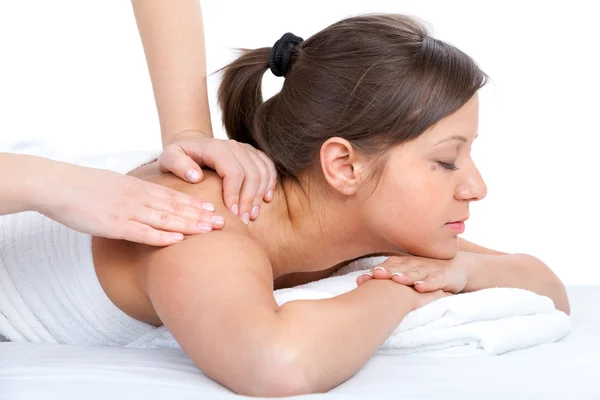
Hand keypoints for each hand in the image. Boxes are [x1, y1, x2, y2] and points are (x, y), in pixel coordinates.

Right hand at [38, 162, 224, 245]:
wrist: (57, 185)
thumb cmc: (84, 187)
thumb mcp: (115, 185)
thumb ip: (133, 194)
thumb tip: (147, 203)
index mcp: (138, 188)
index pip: (173, 196)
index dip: (195, 203)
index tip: (214, 209)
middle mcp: (138, 197)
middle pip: (176, 207)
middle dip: (200, 215)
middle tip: (222, 223)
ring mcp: (127, 211)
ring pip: (165, 218)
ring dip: (190, 225)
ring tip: (210, 231)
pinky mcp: (114, 225)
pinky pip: (142, 232)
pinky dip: (162, 236)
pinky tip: (178, 240)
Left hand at [159, 131, 277, 222]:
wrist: (191, 145)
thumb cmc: (178, 156)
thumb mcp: (168, 158)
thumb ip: (177, 165)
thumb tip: (196, 177)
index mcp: (214, 147)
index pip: (233, 172)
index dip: (235, 194)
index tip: (232, 214)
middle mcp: (233, 145)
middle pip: (251, 173)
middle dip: (249, 200)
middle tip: (244, 221)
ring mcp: (245, 148)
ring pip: (262, 171)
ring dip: (260, 195)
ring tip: (252, 215)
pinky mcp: (252, 153)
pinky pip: (268, 167)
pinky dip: (270, 182)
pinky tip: (266, 199)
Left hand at [355, 252, 474, 293]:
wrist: (460, 266)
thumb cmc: (429, 271)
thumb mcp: (410, 272)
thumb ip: (392, 274)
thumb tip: (365, 285)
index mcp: (405, 264)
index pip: (388, 267)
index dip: (375, 272)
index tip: (361, 280)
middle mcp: (416, 265)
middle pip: (399, 268)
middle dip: (386, 272)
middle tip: (374, 275)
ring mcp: (430, 269)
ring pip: (416, 273)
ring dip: (406, 276)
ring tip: (396, 279)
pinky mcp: (445, 277)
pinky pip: (436, 281)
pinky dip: (429, 284)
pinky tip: (421, 287)